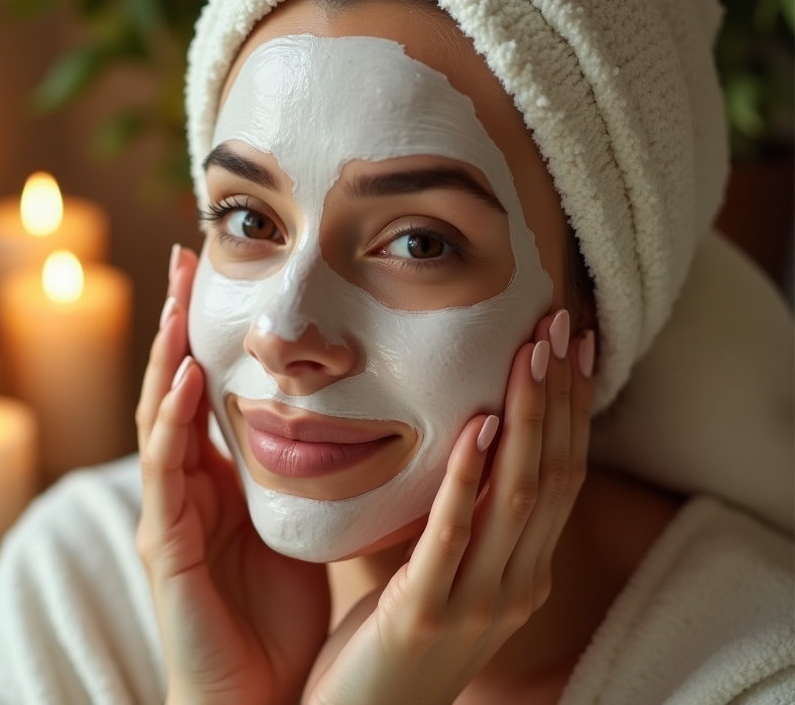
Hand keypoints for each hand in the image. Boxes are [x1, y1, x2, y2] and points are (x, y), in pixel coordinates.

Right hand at [135, 245, 330, 704]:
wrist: (260, 698)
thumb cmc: (280, 615)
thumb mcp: (303, 524)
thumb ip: (313, 471)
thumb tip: (368, 416)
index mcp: (219, 480)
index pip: (209, 389)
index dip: (211, 330)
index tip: (224, 269)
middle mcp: (186, 487)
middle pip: (175, 386)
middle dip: (176, 320)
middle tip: (185, 254)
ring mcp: (170, 514)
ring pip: (159, 418)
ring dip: (166, 353)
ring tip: (177, 293)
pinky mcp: (166, 548)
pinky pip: (165, 475)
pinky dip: (173, 422)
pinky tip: (187, 378)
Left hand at [302, 310, 594, 704]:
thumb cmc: (393, 642)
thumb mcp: (440, 572)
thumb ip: (459, 517)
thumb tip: (461, 440)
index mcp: (523, 572)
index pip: (563, 475)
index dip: (572, 408)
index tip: (575, 345)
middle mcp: (516, 584)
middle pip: (555, 475)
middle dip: (560, 397)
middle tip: (562, 326)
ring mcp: (478, 603)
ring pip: (520, 496)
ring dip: (528, 419)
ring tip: (531, 353)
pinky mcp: (425, 613)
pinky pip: (453, 534)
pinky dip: (470, 476)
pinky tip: (478, 423)